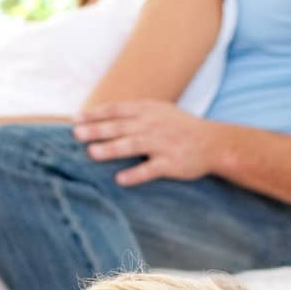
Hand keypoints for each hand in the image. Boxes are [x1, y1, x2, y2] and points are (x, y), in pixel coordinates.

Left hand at [73, 100, 224, 186]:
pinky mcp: (171, 163)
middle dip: (97, 130)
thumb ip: (134, 113)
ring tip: (92, 153)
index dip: (96, 114)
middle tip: (76, 134)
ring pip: (133, 145)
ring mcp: (163, 144)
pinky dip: (136, 174)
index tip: (76, 119)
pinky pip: (151, 169)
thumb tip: (103, 115)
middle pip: (120, 126)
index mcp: (148, 111)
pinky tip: (120, 179)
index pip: (117, 110)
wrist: (214, 142)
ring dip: (111, 149)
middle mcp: (153, 125)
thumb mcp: (159, 111)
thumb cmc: (180, 128)